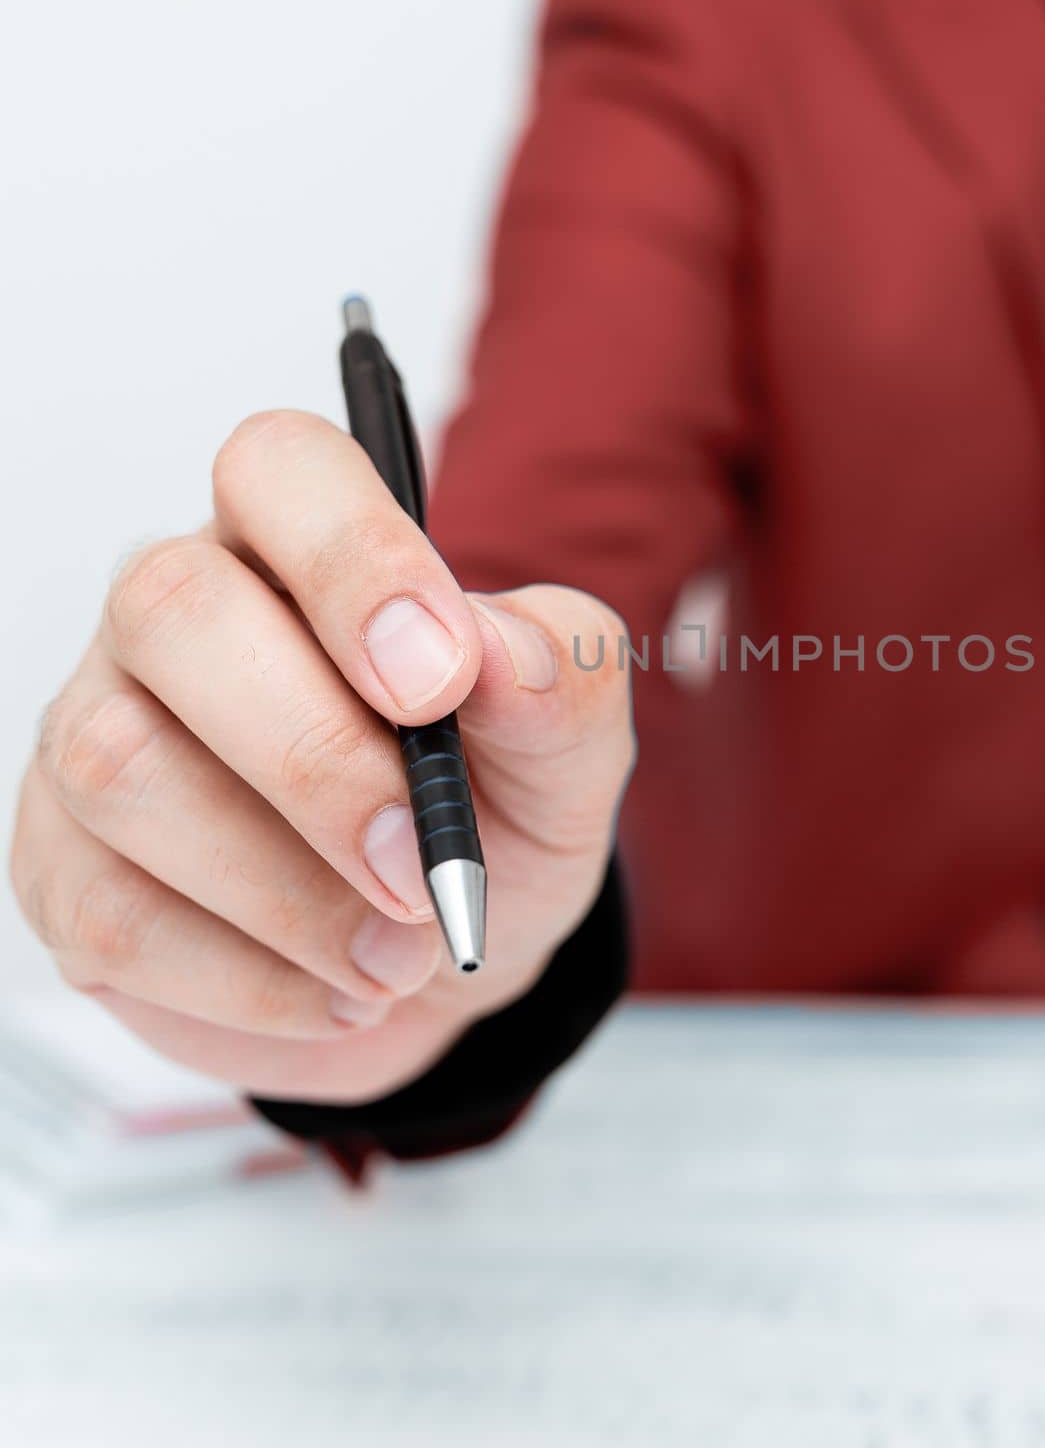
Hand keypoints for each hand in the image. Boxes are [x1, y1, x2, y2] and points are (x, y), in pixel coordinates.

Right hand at [8, 410, 632, 1104]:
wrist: (438, 956)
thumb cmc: (495, 815)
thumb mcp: (569, 755)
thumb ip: (558, 685)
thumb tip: (495, 652)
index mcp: (303, 546)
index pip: (279, 467)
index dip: (354, 556)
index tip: (442, 678)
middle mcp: (178, 616)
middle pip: (173, 609)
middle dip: (317, 756)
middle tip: (428, 866)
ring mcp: (98, 731)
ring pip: (123, 769)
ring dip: (288, 892)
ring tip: (402, 954)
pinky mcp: (62, 866)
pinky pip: (109, 913)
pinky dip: (251, 977)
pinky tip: (341, 990)